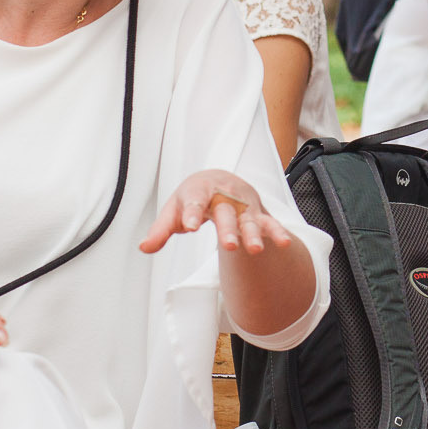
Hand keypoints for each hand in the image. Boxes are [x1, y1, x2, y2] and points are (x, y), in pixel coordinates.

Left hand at [142, 171, 296, 256]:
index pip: (194, 202)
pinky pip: (269, 223)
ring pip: (248, 220)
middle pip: (226, 213)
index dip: (192, 214)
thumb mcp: (174, 209)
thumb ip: (161, 230)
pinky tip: (284, 243)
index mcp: (199, 190)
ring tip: (255, 250)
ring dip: (254, 234)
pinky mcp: (257, 214)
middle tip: (229, 246)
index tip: (190, 227)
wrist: (220, 178)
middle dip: (229, 230)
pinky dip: (277, 232)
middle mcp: (224, 196)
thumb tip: (144, 248)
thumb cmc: (194, 196)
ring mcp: (243, 205)